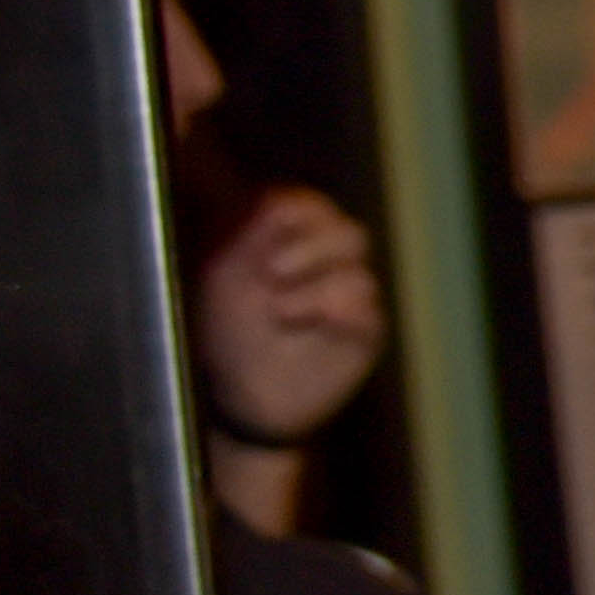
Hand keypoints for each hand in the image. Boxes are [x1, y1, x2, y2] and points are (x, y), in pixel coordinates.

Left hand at [191, 186, 385, 442]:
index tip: (272, 225)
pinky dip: (335, 311)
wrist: (240, 398)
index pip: (311, 206)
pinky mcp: (364, 333)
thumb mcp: (227, 277)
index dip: (300, 211)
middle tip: (274, 272)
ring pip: (358, 271)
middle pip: (347, 232)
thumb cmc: (228, 334)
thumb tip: (275, 195)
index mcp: (294, 244)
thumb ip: (252, 235)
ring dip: (316, 286)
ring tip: (281, 311)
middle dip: (311, 247)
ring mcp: (350, 300)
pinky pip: (366, 310)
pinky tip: (307, 323)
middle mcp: (329, 268)